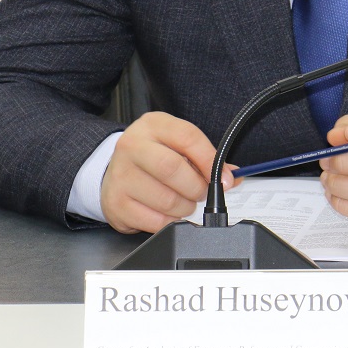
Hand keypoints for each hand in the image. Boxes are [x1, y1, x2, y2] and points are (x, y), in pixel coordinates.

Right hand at [100, 112, 236, 233]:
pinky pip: (155, 221)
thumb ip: (204, 158)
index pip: (187, 137)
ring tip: (186, 203)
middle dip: (196, 187)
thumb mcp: (176, 144)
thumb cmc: (153, 156)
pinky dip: (171, 222)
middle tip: (202, 193)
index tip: (224, 178)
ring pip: (166, 199)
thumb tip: (231, 177)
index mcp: (153, 125)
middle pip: (172, 168)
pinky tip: (170, 214)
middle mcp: (132, 146)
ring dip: (186, 208)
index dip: (209, 160)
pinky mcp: (116, 203)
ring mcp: (120, 175)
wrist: (116, 169)